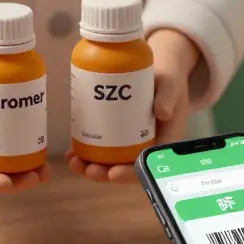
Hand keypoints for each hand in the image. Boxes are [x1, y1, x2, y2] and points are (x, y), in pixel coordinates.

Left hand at [67, 29, 197, 183]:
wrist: (158, 70)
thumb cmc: (168, 79)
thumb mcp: (171, 85)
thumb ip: (169, 96)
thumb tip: (163, 112)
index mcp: (163, 143)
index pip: (148, 166)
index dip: (130, 174)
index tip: (112, 174)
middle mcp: (146, 147)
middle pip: (125, 168)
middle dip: (104, 172)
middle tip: (87, 169)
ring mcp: (130, 142)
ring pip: (111, 162)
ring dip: (91, 166)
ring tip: (73, 161)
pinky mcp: (117, 133)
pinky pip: (103, 149)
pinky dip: (87, 153)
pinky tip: (72, 152)